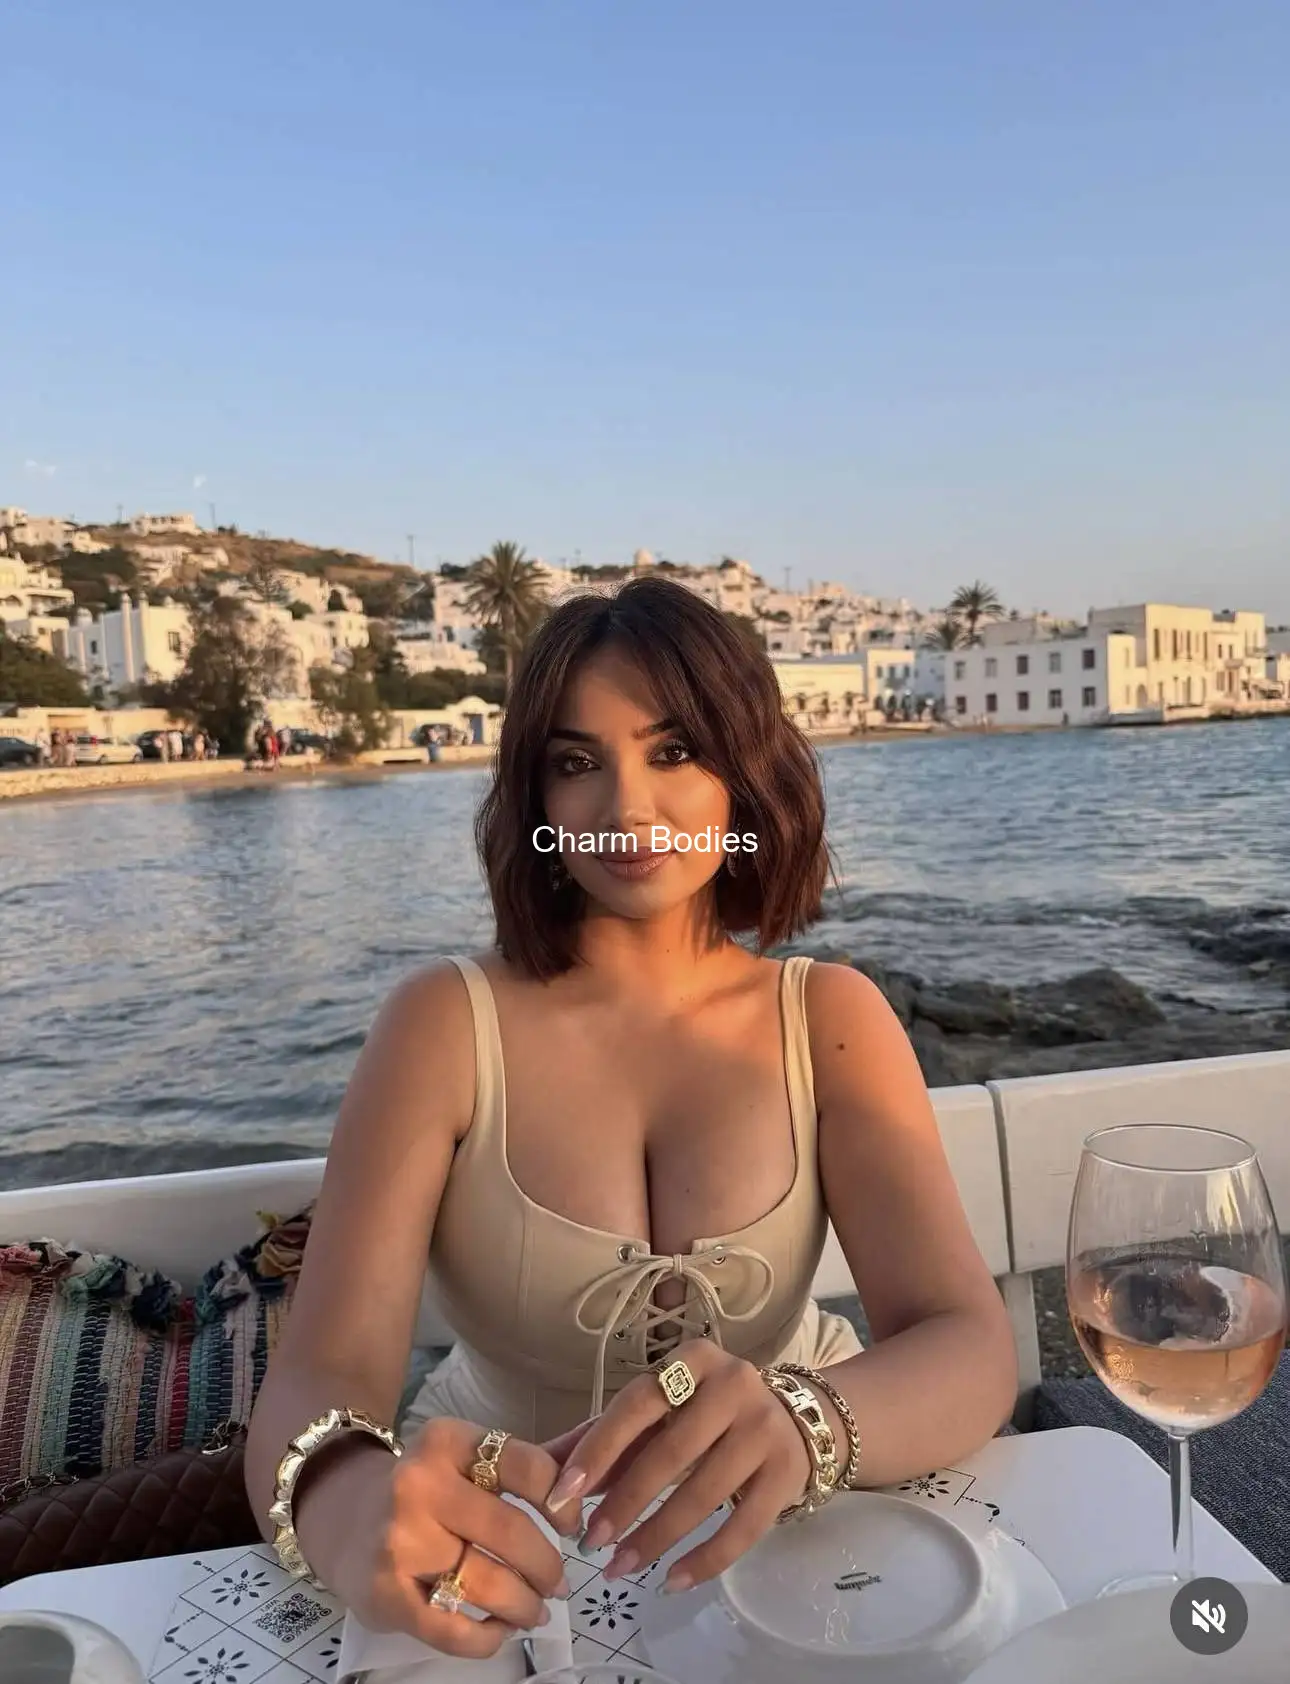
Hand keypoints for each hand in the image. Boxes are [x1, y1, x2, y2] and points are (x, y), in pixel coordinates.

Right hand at [322, 1418, 572, 1658]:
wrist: (341, 1517)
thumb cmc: (424, 1489)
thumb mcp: (466, 1459)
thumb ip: (528, 1465)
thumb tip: (592, 1467)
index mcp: (447, 1441)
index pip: (527, 1466)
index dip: (563, 1502)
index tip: (572, 1525)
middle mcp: (419, 1486)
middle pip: (512, 1532)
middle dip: (549, 1566)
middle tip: (559, 1582)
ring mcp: (399, 1543)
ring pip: (489, 1585)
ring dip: (527, 1606)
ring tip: (536, 1609)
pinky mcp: (386, 1596)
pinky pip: (454, 1631)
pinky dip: (489, 1639)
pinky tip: (500, 1630)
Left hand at [545, 1341, 812, 1592]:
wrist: (795, 1420)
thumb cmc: (707, 1416)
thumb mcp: (658, 1413)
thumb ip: (603, 1437)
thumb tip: (541, 1469)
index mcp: (693, 1360)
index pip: (636, 1405)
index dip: (598, 1450)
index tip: (563, 1495)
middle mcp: (734, 1384)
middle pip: (671, 1453)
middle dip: (624, 1503)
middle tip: (590, 1543)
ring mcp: (766, 1428)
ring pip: (703, 1494)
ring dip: (656, 1537)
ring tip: (619, 1566)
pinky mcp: (786, 1473)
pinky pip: (743, 1528)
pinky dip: (705, 1560)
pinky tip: (673, 1581)